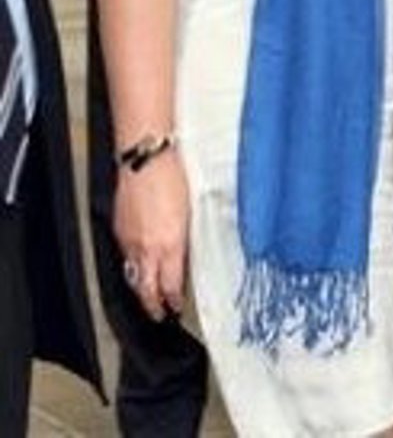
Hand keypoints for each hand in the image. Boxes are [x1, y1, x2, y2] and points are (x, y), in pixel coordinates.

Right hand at [113, 148, 189, 320]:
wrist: (145, 161)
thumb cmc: (173, 178)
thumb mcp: (190, 212)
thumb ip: (185, 239)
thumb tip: (183, 256)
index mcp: (170, 244)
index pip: (170, 285)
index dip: (173, 301)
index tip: (177, 307)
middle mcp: (148, 247)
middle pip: (147, 289)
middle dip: (153, 306)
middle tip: (160, 315)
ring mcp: (130, 241)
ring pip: (133, 276)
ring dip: (141, 290)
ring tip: (147, 298)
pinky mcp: (119, 231)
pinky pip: (125, 258)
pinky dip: (132, 267)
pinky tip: (138, 267)